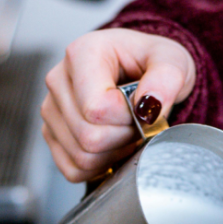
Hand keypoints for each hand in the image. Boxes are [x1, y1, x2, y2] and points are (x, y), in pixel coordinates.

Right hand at [41, 28, 196, 182]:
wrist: (140, 71)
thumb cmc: (150, 63)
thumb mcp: (171, 60)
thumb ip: (167, 78)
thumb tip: (149, 105)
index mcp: (81, 54)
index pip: (97, 109)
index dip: (129, 119)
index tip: (142, 108)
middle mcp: (58, 80)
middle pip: (88, 137)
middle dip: (123, 137)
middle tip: (137, 122)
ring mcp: (50, 109)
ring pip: (81, 157)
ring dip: (113, 153)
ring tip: (126, 131)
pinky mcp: (51, 134)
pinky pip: (73, 169)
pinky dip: (99, 166)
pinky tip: (112, 145)